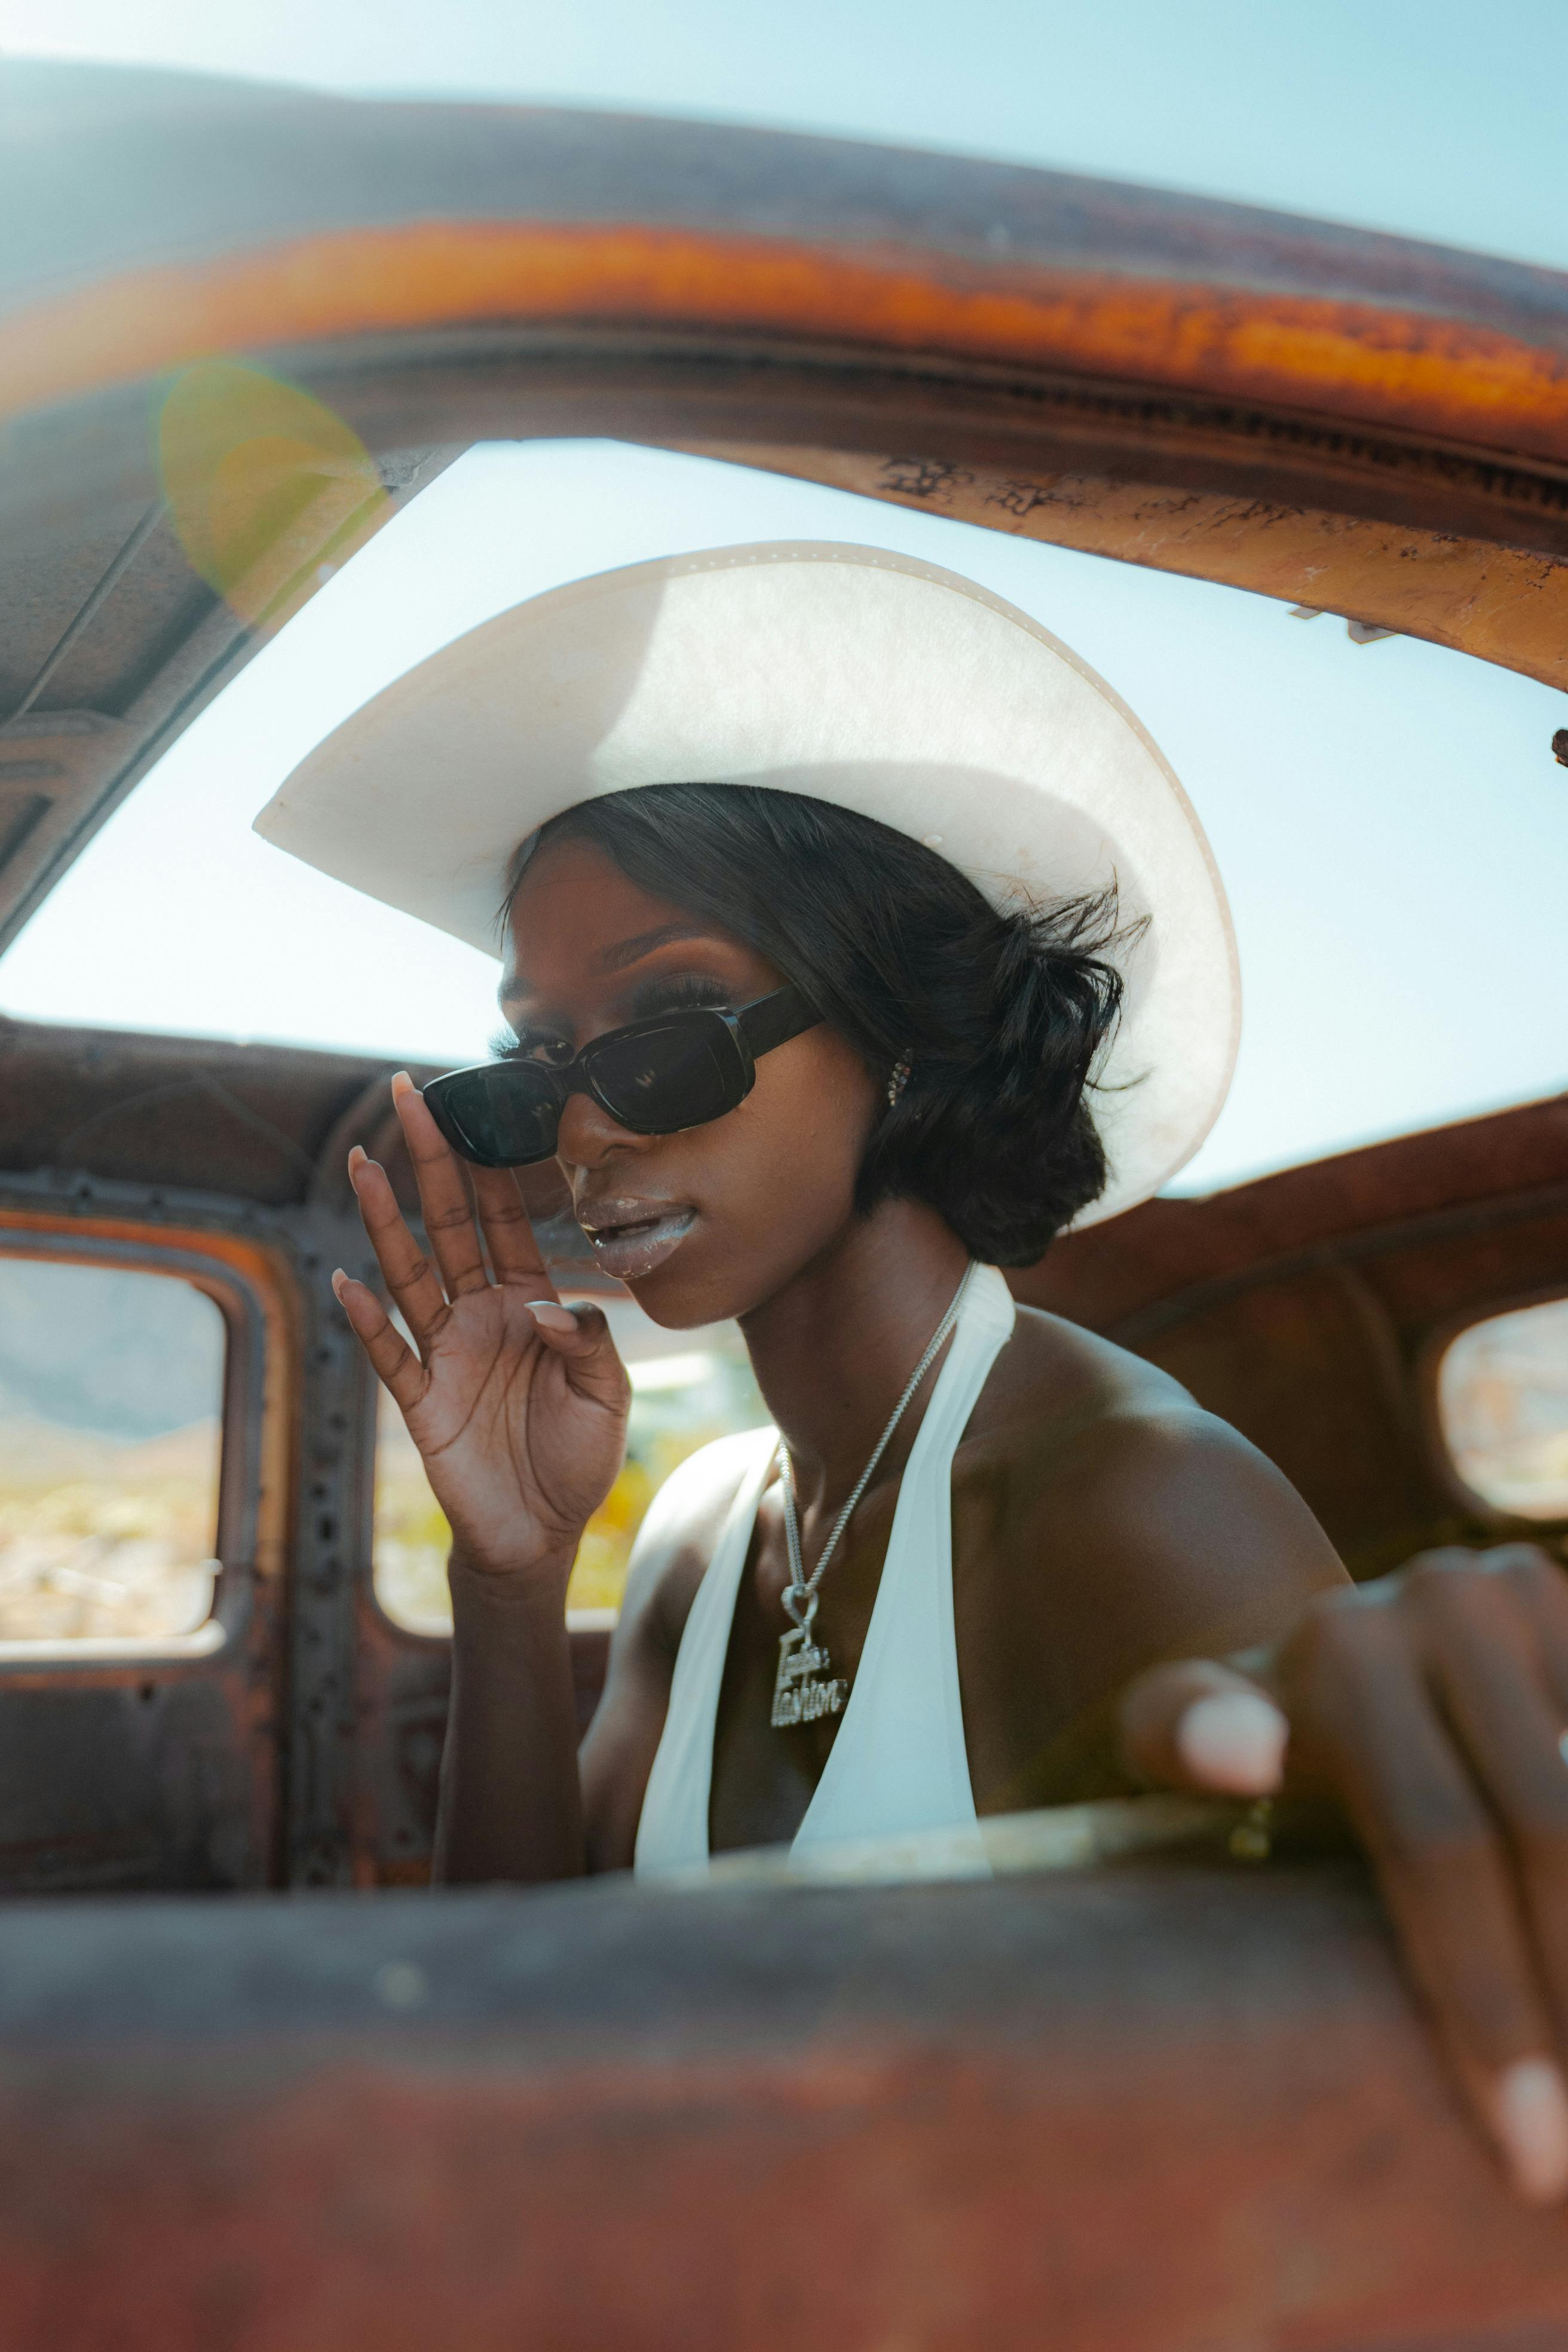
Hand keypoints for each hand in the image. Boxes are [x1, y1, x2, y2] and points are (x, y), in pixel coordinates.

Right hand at [332, 1073, 628, 1586]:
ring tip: (364, 1164)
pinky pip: (391, 1354)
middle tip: (407, 1096)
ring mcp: (447, 1354)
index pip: (505, 1219)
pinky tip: (349, 1282)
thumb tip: (546, 1305)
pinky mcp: (423, 1401)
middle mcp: (482, 1315)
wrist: (543, 1534)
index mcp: (531, 1303)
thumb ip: (589, 1342)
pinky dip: (370, 1321)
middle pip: (450, 1223)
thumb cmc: (579, 1459)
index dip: (490, 1164)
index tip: (475, 1108)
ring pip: (411, 1272)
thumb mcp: (607, 1395)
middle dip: (431, 1160)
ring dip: (387, 1220)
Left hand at [1119, 1543, 1567, 2205]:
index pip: (1435, 1843)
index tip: (1527, 2153)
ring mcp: (1530, 1590)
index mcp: (1344, 1650)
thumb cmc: (1249, 1743)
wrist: (1345, 1643)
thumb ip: (1179, 1734)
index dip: (1487, 2001)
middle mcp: (1447, 1598)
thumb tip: (1236, 1751)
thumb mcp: (1179, 1734)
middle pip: (1545, 1826)